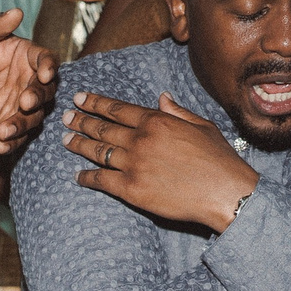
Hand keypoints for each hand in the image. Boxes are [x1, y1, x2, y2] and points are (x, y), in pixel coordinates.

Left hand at [0, 8, 58, 152]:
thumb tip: (16, 11)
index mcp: (26, 56)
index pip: (47, 60)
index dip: (50, 66)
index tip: (45, 73)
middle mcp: (28, 80)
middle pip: (46, 91)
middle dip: (39, 97)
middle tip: (25, 102)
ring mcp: (19, 103)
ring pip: (34, 116)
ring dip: (23, 124)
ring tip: (5, 130)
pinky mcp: (7, 122)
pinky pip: (17, 135)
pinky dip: (11, 143)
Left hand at [65, 89, 256, 229]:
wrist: (224, 192)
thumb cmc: (218, 160)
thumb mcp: (202, 126)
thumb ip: (177, 111)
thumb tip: (160, 97)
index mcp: (156, 121)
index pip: (116, 109)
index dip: (94, 103)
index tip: (79, 98)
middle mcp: (140, 140)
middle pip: (101, 128)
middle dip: (80, 121)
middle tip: (66, 118)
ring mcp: (133, 165)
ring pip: (97, 151)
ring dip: (78, 144)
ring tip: (65, 140)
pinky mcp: (131, 189)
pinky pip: (101, 180)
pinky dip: (86, 177)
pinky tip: (77, 175)